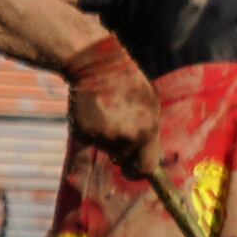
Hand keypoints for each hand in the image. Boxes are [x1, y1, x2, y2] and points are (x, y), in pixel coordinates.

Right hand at [61, 33, 156, 176]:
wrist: (98, 66)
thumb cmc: (129, 84)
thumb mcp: (150, 106)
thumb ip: (151, 132)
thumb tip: (152, 159)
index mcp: (147, 132)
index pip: (146, 167)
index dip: (140, 171)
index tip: (135, 169)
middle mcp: (125, 137)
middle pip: (124, 160)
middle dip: (122, 153)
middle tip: (119, 135)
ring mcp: (103, 136)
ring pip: (107, 149)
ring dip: (108, 138)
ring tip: (108, 114)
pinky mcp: (84, 132)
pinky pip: (91, 141)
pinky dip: (93, 132)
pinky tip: (95, 112)